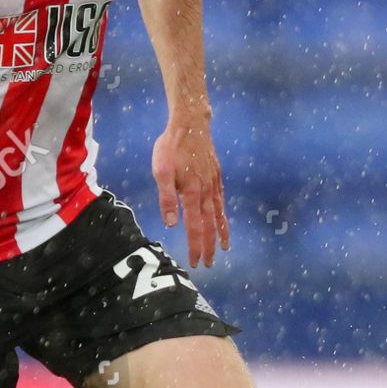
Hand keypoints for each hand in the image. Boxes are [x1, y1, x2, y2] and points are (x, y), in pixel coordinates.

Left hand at [151, 113, 229, 268]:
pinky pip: (221, 200)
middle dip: (209, 246)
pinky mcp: (216, 175)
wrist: (191, 124)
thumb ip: (167, 198)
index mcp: (192, 193)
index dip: (195, 246)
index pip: (194, 226)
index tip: (196, 261)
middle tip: (210, 264)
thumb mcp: (161, 171)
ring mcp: (213, 184)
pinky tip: (223, 219)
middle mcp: (206, 192)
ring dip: (221, 233)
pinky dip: (224, 214)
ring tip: (225, 249)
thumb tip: (172, 223)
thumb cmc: (172, 146)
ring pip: (219, 214)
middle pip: (209, 225)